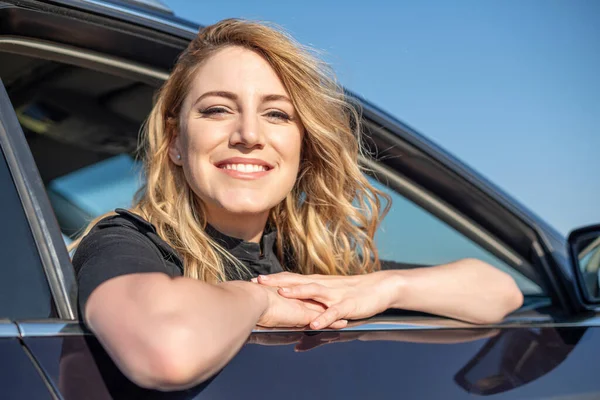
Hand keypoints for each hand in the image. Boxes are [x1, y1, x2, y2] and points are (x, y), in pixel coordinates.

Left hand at [254, 271, 399, 328]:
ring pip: (313, 292)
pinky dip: (324, 318)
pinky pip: (334, 312)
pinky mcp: (348, 305)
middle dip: (277, 282)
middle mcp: (323, 286)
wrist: (380, 287)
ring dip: (297, 293)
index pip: (292, 279)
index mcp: (318, 283)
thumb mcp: (330, 293)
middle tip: (258, 282)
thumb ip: (314, 297)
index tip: (255, 279)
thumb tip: (296, 306)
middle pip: (297, 281)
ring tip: (281, 294)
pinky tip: (314, 324)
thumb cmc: (353, 291)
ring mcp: (335, 295)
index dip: (274, 279)